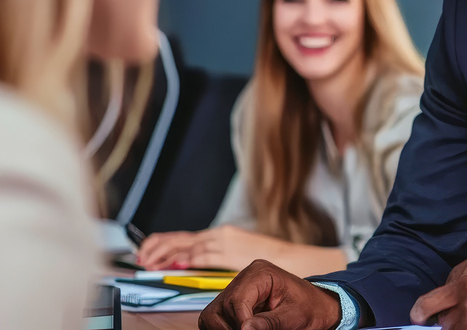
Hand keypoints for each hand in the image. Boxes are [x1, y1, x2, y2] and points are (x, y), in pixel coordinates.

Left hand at [138, 225, 284, 270]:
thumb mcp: (236, 254)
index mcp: (220, 234)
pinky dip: (188, 259)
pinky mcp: (231, 254)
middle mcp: (220, 235)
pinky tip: (176, 264)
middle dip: (158, 247)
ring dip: (167, 254)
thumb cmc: (266, 260)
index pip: (184, 237)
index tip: (147, 252)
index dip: (163, 244)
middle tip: (141, 258)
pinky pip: (205, 256)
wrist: (292, 258)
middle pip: (181, 239)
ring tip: (150, 263)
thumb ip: (213, 257)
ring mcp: (226, 243)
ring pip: (189, 246)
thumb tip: (188, 264)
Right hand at [198, 259, 340, 329]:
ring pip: (212, 315)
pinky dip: (225, 329)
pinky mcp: (233, 303)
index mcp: (260, 272)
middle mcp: (244, 278)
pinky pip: (216, 319)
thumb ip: (270, 322)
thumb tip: (245, 329)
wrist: (316, 307)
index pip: (237, 300)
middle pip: (220, 308)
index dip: (241, 323)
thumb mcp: (295, 316)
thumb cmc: (310, 308)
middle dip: (231, 328)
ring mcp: (237, 290)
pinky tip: (244, 329)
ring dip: (225, 329)